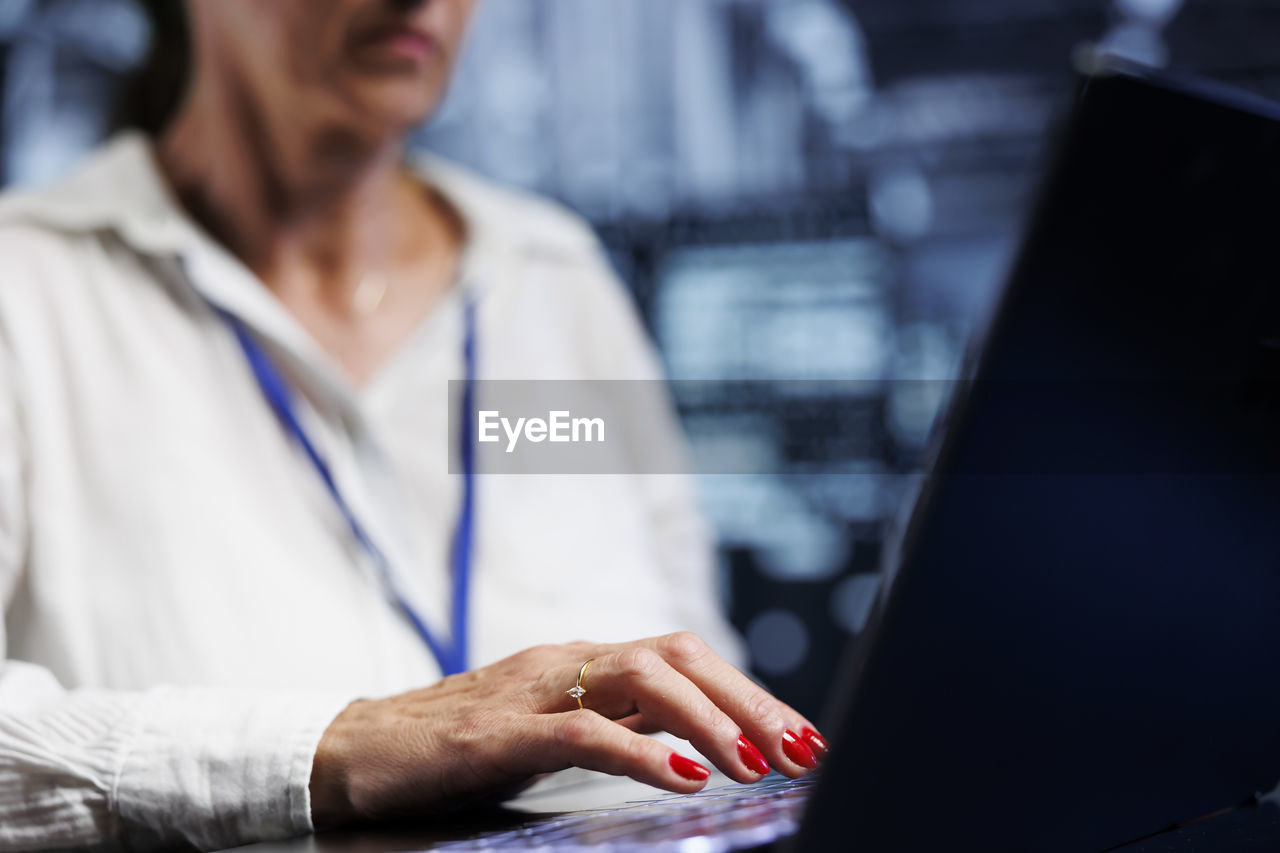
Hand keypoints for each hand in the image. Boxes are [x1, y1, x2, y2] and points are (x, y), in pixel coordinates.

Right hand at [309, 632, 828, 825]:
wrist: (354, 752)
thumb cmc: (455, 748)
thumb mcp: (550, 732)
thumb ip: (615, 727)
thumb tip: (691, 743)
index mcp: (583, 664)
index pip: (683, 657)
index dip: (747, 691)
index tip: (799, 735)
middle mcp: (566, 663)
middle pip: (677, 654)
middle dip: (748, 699)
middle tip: (802, 750)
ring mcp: (530, 690)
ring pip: (641, 678)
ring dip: (709, 719)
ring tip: (756, 764)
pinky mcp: (495, 732)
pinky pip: (580, 731)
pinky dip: (639, 752)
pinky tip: (682, 777)